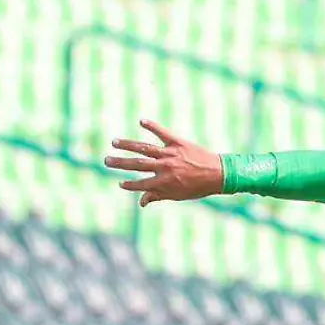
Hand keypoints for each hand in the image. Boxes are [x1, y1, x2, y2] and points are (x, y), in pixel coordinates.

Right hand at [104, 120, 224, 206]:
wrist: (219, 174)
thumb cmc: (198, 187)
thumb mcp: (178, 195)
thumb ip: (158, 196)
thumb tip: (141, 203)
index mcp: (164, 182)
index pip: (140, 184)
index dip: (129, 185)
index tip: (120, 183)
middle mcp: (164, 168)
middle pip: (136, 164)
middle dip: (119, 163)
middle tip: (105, 160)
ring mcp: (170, 154)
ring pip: (144, 148)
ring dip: (127, 145)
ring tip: (114, 142)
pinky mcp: (178, 142)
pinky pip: (163, 133)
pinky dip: (152, 126)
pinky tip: (141, 121)